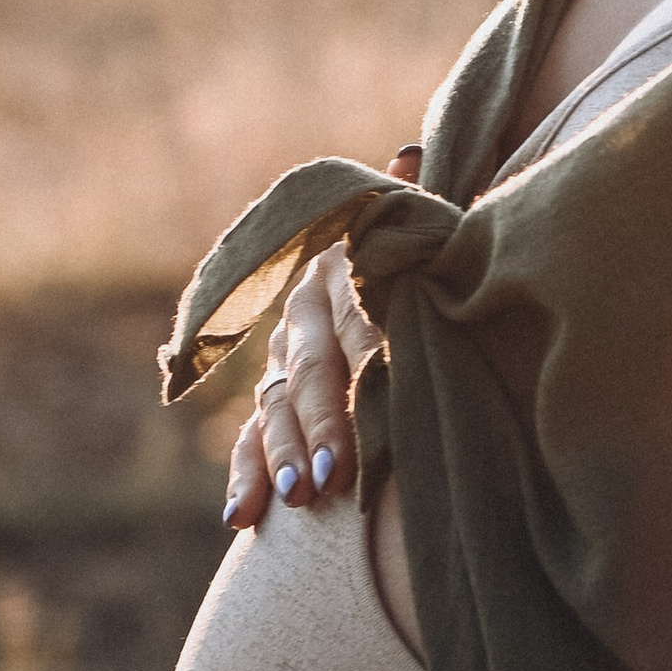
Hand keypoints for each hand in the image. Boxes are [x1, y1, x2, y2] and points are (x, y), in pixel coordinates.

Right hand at [224, 145, 419, 526]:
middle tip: (329, 475)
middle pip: (313, 371)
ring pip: (276, 407)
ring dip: (279, 454)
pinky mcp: (274, 396)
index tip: (373, 398)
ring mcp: (286, 358)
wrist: (392, 260)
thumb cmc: (429, 255)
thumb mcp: (428, 227)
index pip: (354, 318)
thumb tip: (410, 153)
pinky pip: (250, 435)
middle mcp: (307, 312)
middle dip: (319, 424)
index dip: (361, 358)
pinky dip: (243, 473)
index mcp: (345, 268)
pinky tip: (242, 517)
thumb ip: (419, 202)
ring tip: (291, 499)